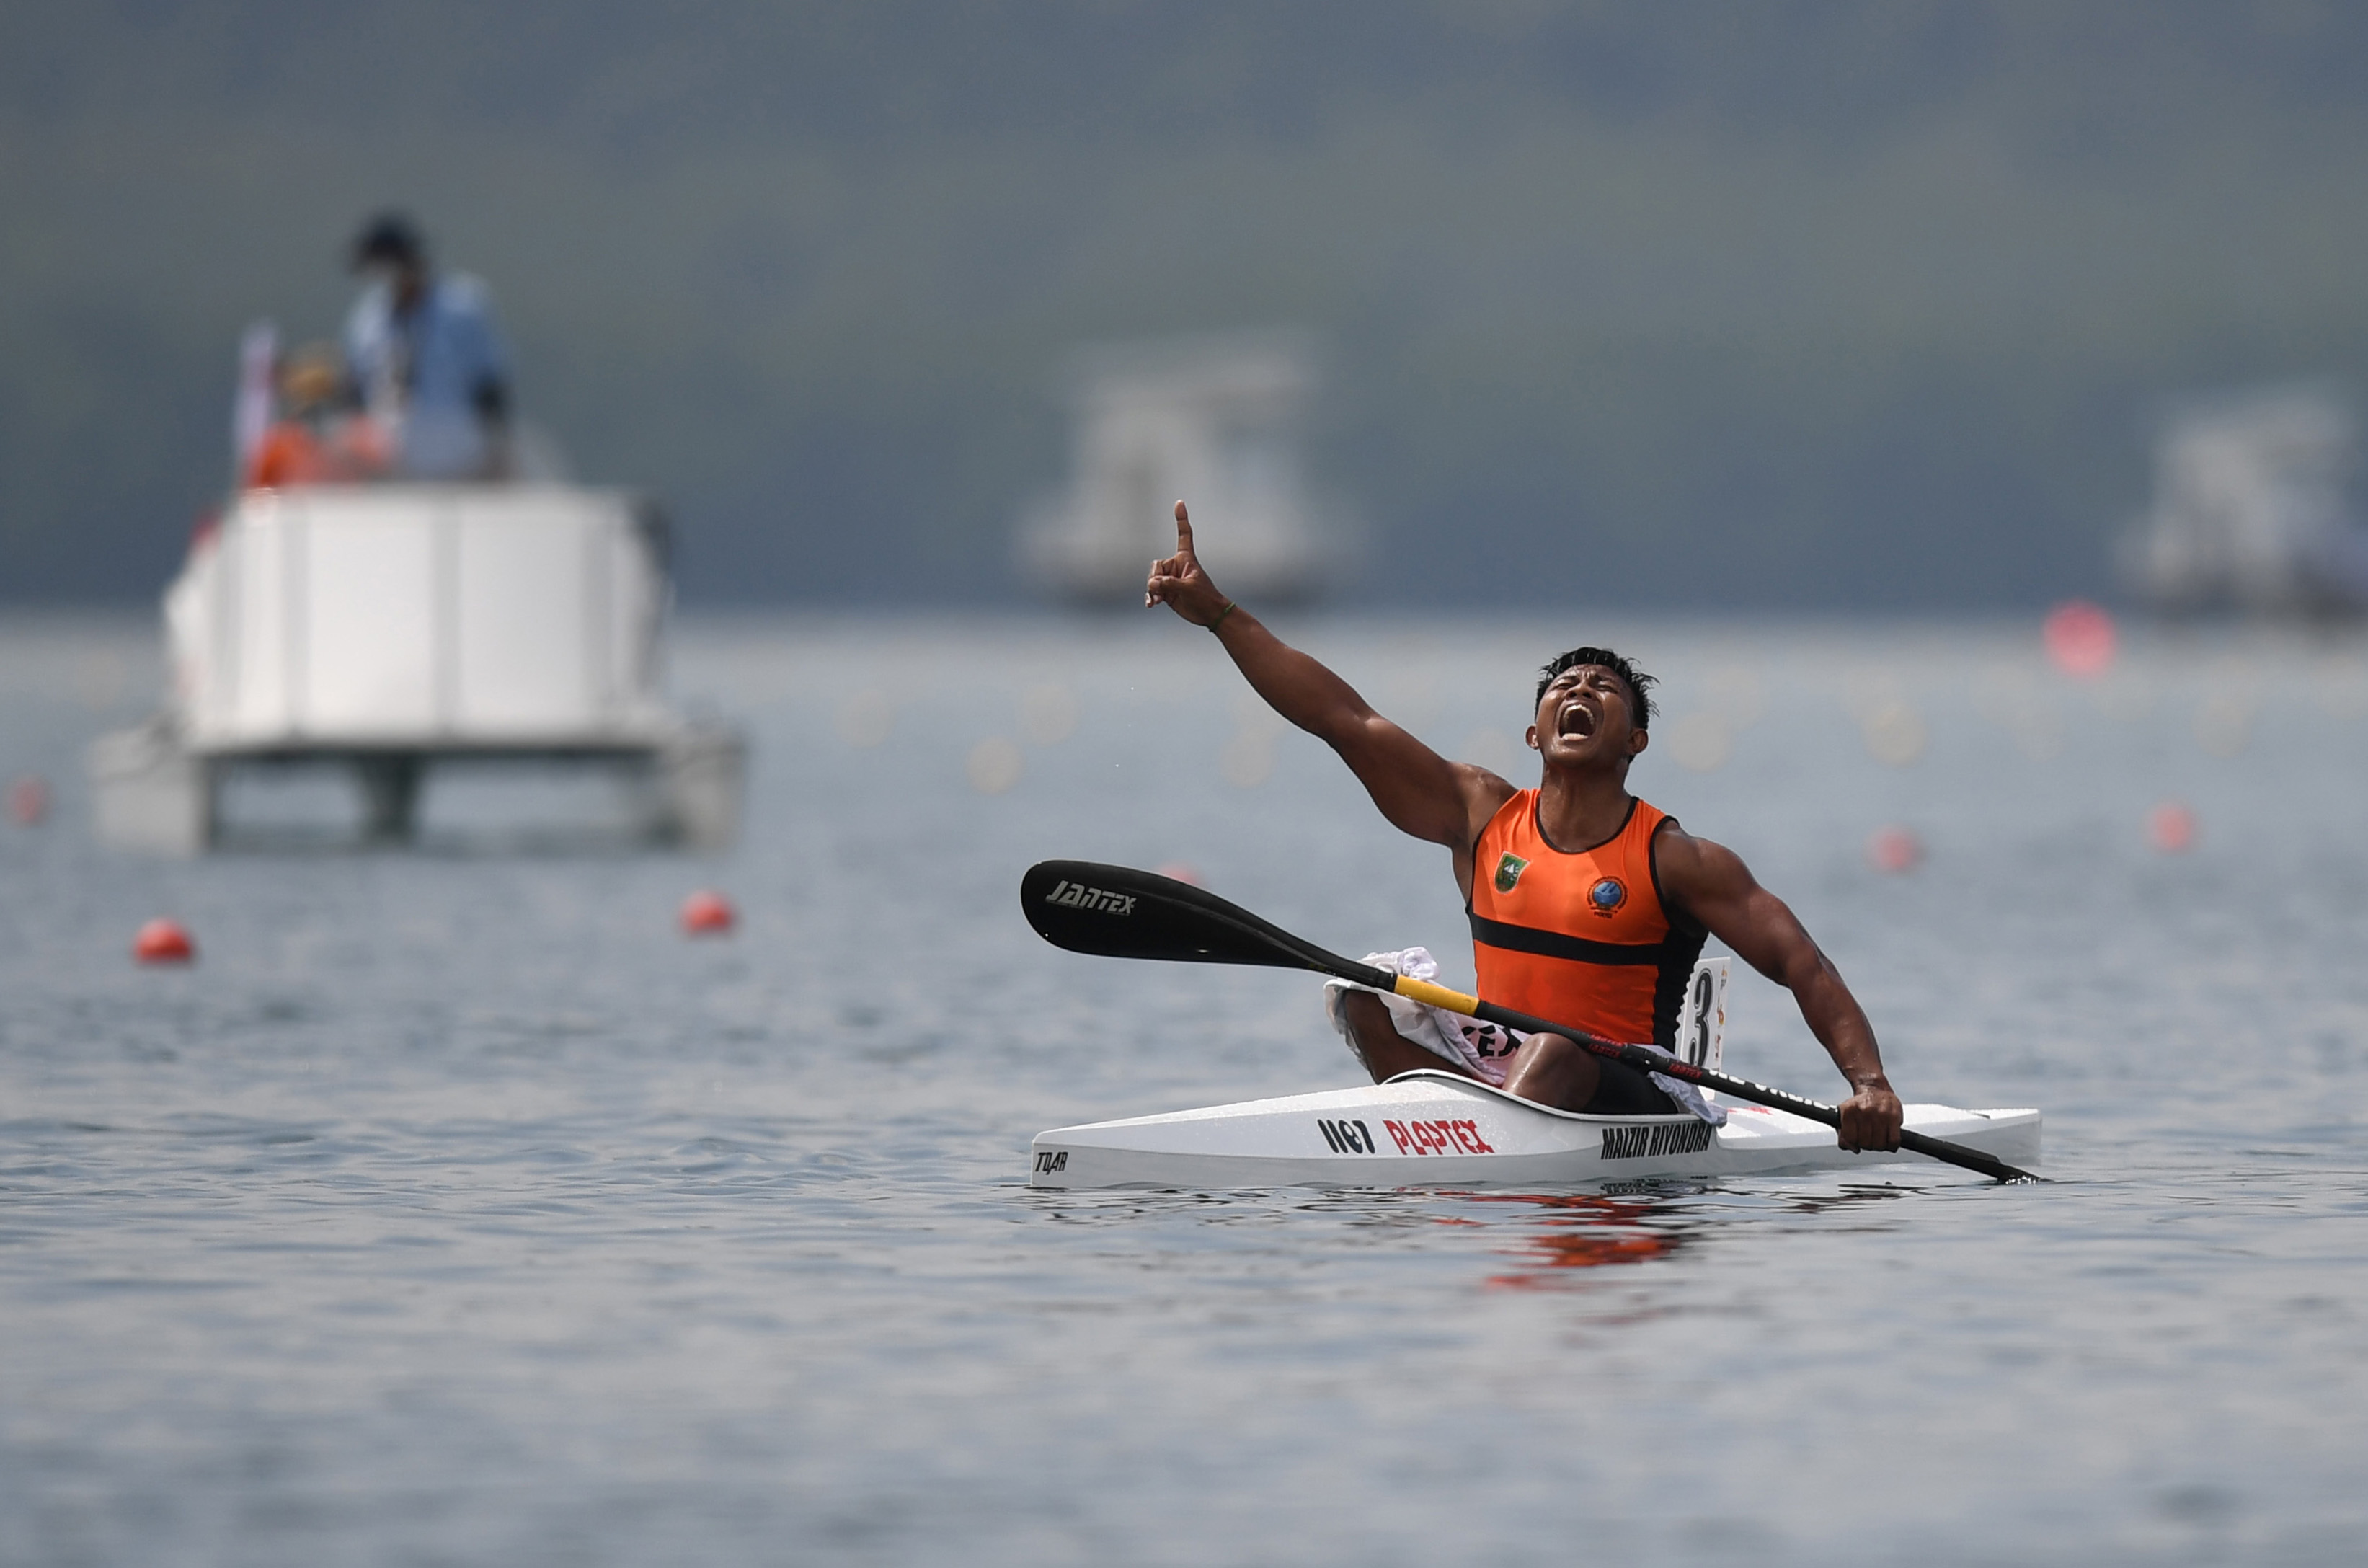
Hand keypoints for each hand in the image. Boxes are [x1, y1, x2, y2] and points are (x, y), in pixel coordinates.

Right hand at [1145, 500, 1231, 623]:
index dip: (1181, 519)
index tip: (1179, 503)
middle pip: (1157, 566)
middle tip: (1162, 591)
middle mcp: (1177, 566)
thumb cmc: (1205, 598)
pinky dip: (1151, 597)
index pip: (1183, 534)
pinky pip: (1153, 590)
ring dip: (1153, 590)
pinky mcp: (1168, 592)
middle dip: (1156, 578)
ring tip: (1158, 601)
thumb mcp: (1188, 589)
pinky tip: (1151, 604)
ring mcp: (1171, 579)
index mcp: (1186, 558)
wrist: (1210, 615)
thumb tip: (1152, 583)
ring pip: (1152, 579)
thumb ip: (1169, 584)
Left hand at [1837, 1083, 1903, 1152]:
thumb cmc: (1859, 1106)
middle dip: (1867, 1145)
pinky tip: (1889, 1141)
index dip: (1854, 1143)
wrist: (1874, 1088)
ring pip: (1879, 1144)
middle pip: (1865, 1143)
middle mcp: (1864, 1111)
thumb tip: (1855, 1149)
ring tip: (1878, 1139)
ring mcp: (1880, 1114)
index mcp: (1849, 1111)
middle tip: (1870, 1140)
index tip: (1858, 1141)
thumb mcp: (1845, 1117)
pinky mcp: (1894, 1117)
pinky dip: (1891, 1145)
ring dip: (1879, 1146)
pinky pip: (1893, 1140)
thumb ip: (1844, 1136)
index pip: (1850, 1139)